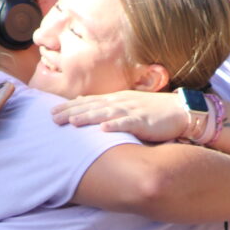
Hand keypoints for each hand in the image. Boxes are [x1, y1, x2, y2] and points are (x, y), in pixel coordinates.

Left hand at [51, 91, 188, 141]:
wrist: (179, 110)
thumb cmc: (151, 110)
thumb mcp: (125, 105)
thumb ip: (104, 105)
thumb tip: (81, 102)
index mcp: (115, 100)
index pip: (88, 102)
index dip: (69, 107)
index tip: (51, 112)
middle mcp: (120, 103)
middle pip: (92, 107)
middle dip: (71, 112)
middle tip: (52, 118)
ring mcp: (132, 111)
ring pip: (106, 113)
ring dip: (88, 117)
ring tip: (72, 122)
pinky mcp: (145, 121)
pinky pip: (128, 123)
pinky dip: (116, 125)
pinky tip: (104, 129)